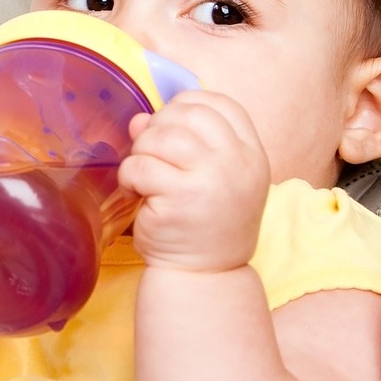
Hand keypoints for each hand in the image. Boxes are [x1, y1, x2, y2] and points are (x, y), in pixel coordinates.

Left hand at [118, 91, 270, 273]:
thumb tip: (139, 119)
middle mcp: (237, 163)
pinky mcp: (180, 198)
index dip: (188, 104)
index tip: (170, 124)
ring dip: (141, 150)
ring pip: (160, 136)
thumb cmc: (204, 224)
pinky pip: (140, 165)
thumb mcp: (206, 178)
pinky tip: (136, 192)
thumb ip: (180, 141)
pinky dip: (129, 175)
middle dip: (159, 127)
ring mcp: (211, 180)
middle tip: (151, 152)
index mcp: (251, 154)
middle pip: (188, 114)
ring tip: (143, 173)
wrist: (206, 275)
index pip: (222, 105)